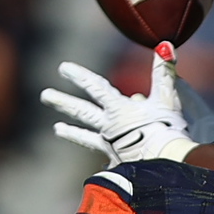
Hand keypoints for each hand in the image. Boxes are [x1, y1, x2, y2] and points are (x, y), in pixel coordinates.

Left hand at [43, 44, 189, 163]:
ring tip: (57, 129)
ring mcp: (110, 147)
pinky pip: (108, 164)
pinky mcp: (118, 165)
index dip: (79, 75)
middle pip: (82, 111)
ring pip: (86, 137)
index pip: (94, 87)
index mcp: (118, 109)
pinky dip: (104, 166)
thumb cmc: (167, 128)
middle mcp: (108, 127)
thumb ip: (164, 72)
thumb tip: (164, 45)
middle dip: (62, 101)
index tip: (63, 68)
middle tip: (45, 95)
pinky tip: (99, 169)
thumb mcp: (167, 97)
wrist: (167, 164)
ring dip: (72, 132)